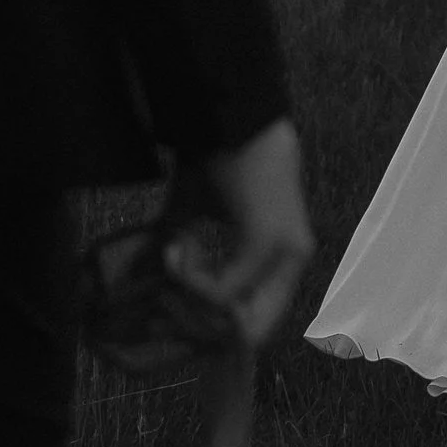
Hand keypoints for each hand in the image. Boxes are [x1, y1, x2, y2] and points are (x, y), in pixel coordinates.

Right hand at [162, 116, 314, 349]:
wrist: (229, 117)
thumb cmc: (218, 158)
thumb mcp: (196, 214)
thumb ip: (184, 254)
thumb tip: (153, 287)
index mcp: (284, 257)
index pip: (259, 319)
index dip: (215, 325)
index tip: (173, 314)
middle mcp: (293, 260)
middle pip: (253, 330)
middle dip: (204, 322)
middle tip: (167, 300)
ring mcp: (285, 253)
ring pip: (230, 311)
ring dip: (191, 291)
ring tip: (173, 250)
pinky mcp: (266, 243)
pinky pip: (223, 288)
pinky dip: (191, 276)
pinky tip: (178, 244)